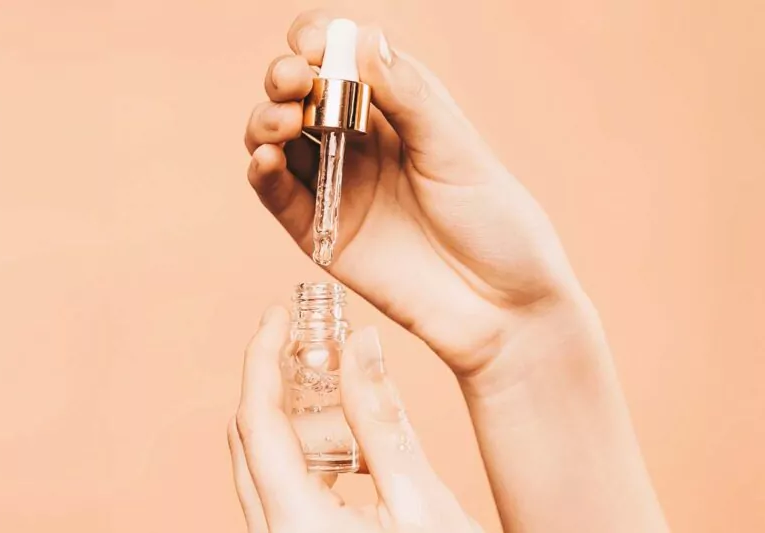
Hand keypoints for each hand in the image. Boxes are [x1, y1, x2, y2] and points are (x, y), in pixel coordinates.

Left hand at [227, 306, 483, 532]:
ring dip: (297, 421)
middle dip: (275, 384)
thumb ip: (382, 418)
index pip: (255, 423)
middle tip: (309, 341)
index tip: (277, 315)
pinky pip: (286, 488)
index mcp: (296, 526)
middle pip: (249, 441)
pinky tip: (351, 443)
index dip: (261, 359)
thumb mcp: (421, 497)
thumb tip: (361, 344)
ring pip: (265, 466)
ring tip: (341, 391)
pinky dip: (310, 455)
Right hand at [244, 10, 583, 379]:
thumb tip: (364, 36)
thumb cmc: (497, 225)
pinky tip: (267, 158)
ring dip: (267, 119)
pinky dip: (262, 173)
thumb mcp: (458, 152)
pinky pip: (277, 195)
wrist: (502, 309)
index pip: (346, 59)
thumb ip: (409, 96)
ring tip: (284, 122)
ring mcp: (338, 187)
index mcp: (399, 112)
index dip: (322, 41)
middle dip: (287, 76)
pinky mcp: (320, 233)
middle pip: (302, 94)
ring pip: (278, 139)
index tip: (316, 42)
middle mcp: (362, 144)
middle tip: (296, 80)